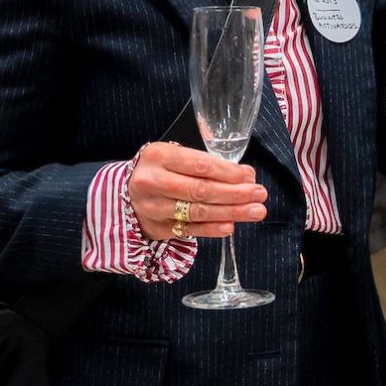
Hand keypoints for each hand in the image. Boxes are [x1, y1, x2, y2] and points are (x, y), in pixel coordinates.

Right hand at [127, 142, 266, 240]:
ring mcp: (152, 207)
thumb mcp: (176, 156)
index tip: (250, 176)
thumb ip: (207, 164)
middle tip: (260, 195)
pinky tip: (231, 226)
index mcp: (158, 156)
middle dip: (235, 194)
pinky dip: (212, 229)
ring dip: (231, 212)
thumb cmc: (160, 169)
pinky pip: (189, 230)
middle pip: (200, 190)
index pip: (200, 165)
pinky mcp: (156, 227)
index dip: (228, 173)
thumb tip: (245, 175)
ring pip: (197, 212)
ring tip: (255, 211)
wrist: (125, 190)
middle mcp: (152, 182)